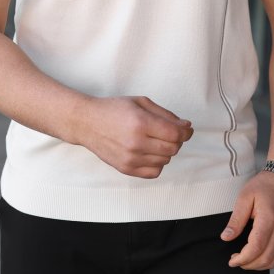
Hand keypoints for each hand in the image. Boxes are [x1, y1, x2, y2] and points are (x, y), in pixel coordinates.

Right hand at [78, 95, 192, 177]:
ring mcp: (131, 158)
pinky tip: (150, 152)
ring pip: (165, 160)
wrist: (87, 123)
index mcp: (141, 123)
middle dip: (177, 140)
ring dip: (166, 150)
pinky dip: (158, 163)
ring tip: (155, 140)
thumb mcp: (141, 102)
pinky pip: (154, 172)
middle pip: (173, 149)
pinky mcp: (126, 169)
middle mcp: (136, 143)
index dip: (186, 132)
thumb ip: (165, 115)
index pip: (175, 135)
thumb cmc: (114, 109)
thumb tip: (186, 127)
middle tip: (170, 132)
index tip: (187, 129)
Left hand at [220, 171, 273, 269]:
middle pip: (265, 258)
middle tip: (235, 260)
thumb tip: (226, 238)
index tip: (232, 261)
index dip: (243, 258)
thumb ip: (236, 220)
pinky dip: (268, 261)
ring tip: (245, 260)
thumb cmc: (263, 186)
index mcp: (269, 219)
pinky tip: (257, 256)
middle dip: (248, 264)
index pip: (256, 248)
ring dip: (258, 265)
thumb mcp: (245, 197)